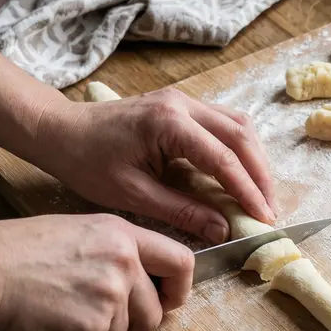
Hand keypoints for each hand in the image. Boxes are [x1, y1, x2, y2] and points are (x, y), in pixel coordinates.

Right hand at [0, 213, 193, 330]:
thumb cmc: (12, 252)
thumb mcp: (77, 232)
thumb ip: (114, 253)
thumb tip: (139, 283)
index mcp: (123, 236)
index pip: (181, 262)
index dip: (178, 289)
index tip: (168, 302)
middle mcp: (124, 266)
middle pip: (152, 314)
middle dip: (126, 324)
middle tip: (90, 319)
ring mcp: (109, 300)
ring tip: (55, 318)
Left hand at [29, 88, 275, 242]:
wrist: (60, 130)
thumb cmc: (87, 162)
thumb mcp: (132, 194)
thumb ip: (181, 211)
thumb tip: (222, 230)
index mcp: (169, 124)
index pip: (223, 159)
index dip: (247, 191)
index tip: (263, 218)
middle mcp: (183, 104)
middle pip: (241, 136)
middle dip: (261, 175)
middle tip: (270, 209)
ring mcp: (185, 100)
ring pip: (239, 125)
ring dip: (255, 159)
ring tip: (261, 193)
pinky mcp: (183, 105)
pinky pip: (225, 122)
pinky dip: (240, 148)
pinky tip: (242, 172)